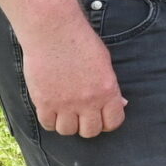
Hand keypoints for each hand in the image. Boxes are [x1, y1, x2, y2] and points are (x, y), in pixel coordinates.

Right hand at [18, 9, 127, 137]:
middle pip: (90, 131)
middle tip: (83, 116)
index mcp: (107, 91)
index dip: (108, 122)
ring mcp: (65, 104)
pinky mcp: (44, 102)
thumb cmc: (81, 43)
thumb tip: (121, 104)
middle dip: (88, 126)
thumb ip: (111, 87)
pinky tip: (52, 110)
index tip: (102, 118)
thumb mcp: (105, 63)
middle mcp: (88, 101)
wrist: (54, 33)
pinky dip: (50, 120)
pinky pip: (47, 124)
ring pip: (68, 131)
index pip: (113, 122)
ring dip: (68, 124)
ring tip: (66, 113)